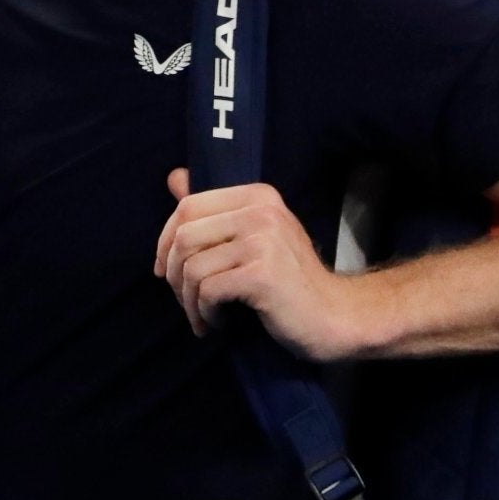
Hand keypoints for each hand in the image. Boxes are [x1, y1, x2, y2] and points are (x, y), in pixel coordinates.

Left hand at [153, 169, 363, 360]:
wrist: (332, 316)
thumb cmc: (288, 281)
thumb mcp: (254, 236)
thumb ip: (213, 210)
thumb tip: (174, 176)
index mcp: (257, 196)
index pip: (188, 207)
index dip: (166, 242)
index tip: (166, 272)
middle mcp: (261, 211)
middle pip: (184, 237)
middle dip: (174, 276)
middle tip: (186, 302)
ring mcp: (263, 240)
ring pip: (192, 268)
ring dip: (189, 302)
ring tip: (203, 318)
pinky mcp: (262, 274)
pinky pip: (208, 290)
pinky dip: (205, 313)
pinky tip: (219, 323)